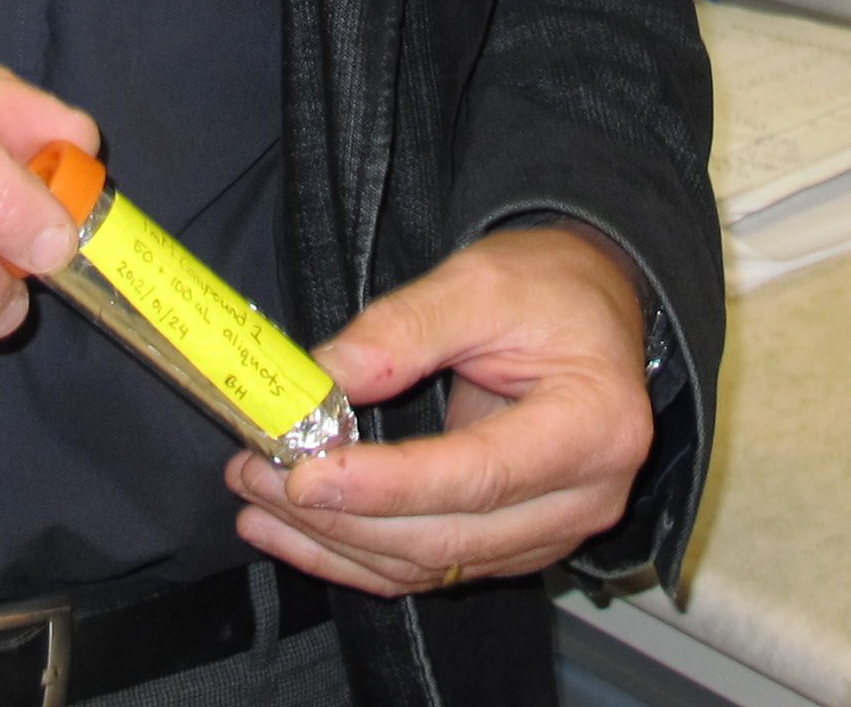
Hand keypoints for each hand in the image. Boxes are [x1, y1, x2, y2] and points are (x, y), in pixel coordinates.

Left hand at [227, 224, 654, 597]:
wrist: (592, 310)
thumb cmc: (549, 289)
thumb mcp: (481, 281)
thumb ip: (405, 327)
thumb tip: (325, 378)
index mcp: (594, 426)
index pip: (480, 475)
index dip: (388, 485)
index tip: (307, 473)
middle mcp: (584, 498)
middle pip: (448, 538)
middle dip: (342, 518)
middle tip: (258, 476)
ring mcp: (552, 533)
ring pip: (430, 567)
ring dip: (335, 544)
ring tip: (256, 501)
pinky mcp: (515, 545)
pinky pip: (430, 568)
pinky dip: (357, 555)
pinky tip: (295, 531)